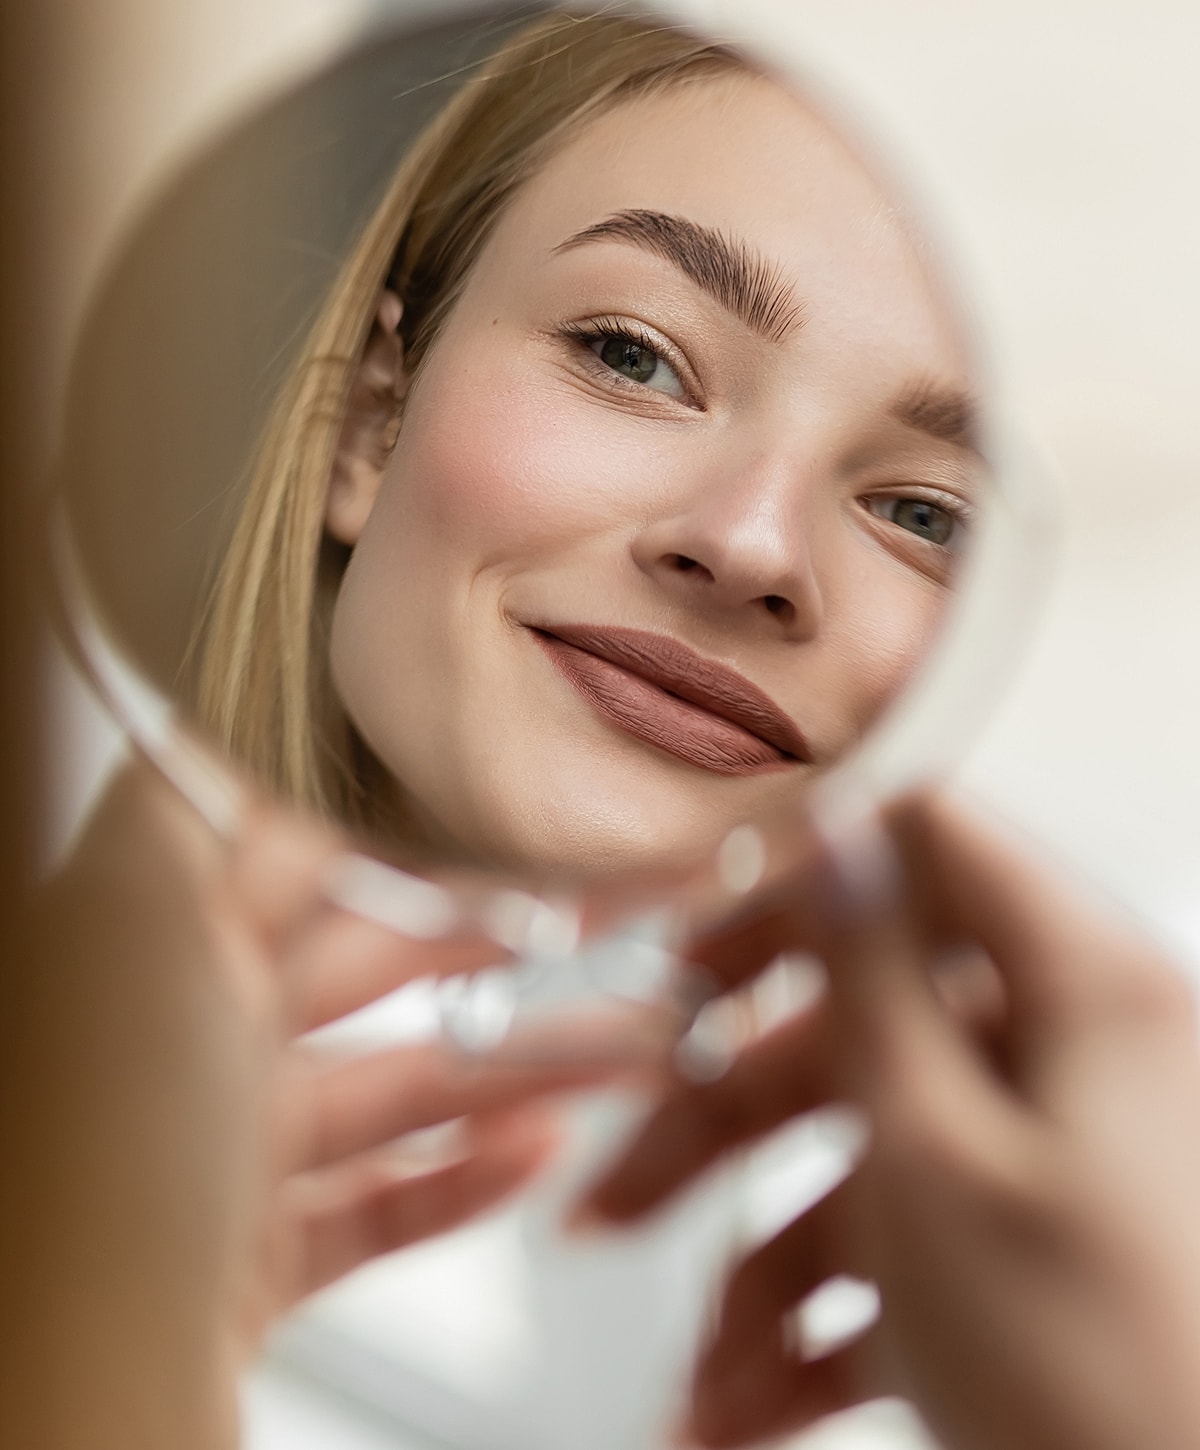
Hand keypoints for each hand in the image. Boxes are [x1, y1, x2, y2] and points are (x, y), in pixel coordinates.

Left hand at [36, 761, 624, 1417]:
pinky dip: (462, 1177)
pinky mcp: (253, 1256)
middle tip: (617, 920)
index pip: (313, 854)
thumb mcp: (137, 923)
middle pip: (381, 968)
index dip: (427, 831)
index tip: (527, 821)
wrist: (65, 1375)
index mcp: (158, 942)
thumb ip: (191, 802)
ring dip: (519, 1065)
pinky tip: (535, 1150)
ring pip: (399, 1087)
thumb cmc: (86, 1154)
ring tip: (625, 1048)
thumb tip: (247, 713)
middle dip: (509, 941)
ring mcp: (223, 1151)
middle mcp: (189, 1037)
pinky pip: (378, 1203)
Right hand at [579, 792, 1199, 1449]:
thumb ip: (875, 981)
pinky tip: (744, 1404)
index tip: (696, 953)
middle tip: (619, 1193)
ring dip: (756, 1268)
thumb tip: (837, 839)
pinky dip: (815, 1321)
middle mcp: (1067, 1055)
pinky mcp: (1024, 1248)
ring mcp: (1044, 1156)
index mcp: (1079, 988)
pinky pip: (899, 1247)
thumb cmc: (1108, 1378)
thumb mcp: (939, 1156)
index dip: (801, 883)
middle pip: (856, 1030)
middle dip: (722, 1129)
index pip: (926, 847)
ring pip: (859, 1157)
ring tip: (696, 1382)